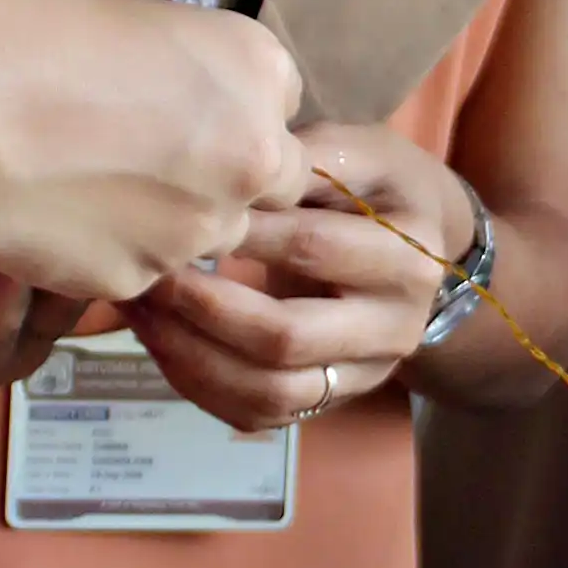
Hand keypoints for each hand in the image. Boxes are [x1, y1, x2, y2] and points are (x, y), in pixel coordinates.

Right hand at [0, 0, 304, 302]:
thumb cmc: (11, 31)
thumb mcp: (103, 6)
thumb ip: (159, 54)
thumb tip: (149, 73)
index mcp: (253, 68)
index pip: (278, 96)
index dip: (228, 101)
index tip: (181, 99)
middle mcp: (250, 156)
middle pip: (268, 176)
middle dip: (221, 168)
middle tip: (145, 151)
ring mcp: (196, 230)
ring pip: (207, 231)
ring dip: (169, 214)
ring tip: (87, 183)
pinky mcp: (138, 281)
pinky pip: (141, 267)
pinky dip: (111, 247)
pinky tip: (53, 215)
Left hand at [121, 122, 472, 436]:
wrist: (425, 255)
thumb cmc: (380, 189)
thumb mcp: (362, 153)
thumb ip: (305, 158)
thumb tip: (226, 166)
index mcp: (407, 256)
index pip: (311, 248)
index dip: (239, 233)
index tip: (178, 210)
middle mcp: (393, 328)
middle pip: (285, 337)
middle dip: (202, 306)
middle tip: (148, 268)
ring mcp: (362, 375)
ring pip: (268, 391)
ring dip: (191, 355)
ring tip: (141, 311)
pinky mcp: (328, 402)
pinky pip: (256, 413)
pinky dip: (197, 384)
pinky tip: (160, 341)